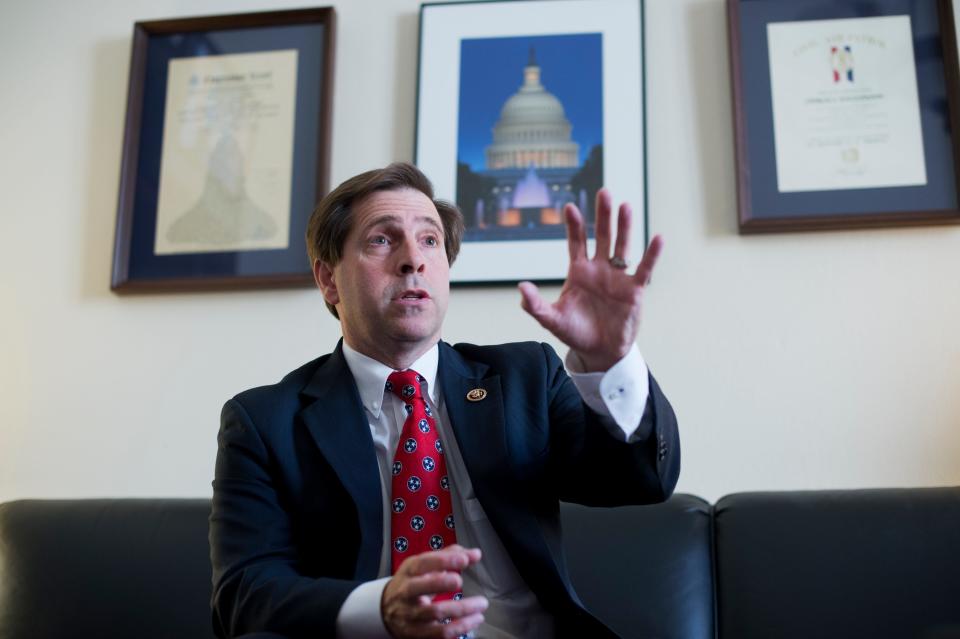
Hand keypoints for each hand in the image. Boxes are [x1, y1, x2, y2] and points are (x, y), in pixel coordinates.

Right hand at [381, 545, 487, 637]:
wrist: (386, 608)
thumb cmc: (412, 582)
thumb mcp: (424, 565)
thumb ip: (450, 556)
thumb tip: (476, 554)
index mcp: (409, 571)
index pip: (422, 564)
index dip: (443, 561)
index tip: (464, 560)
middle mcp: (406, 592)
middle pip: (420, 588)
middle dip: (441, 584)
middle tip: (460, 581)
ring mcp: (409, 614)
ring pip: (433, 614)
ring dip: (460, 610)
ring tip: (480, 606)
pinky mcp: (415, 633)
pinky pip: (438, 634)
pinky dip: (458, 629)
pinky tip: (472, 622)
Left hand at [519, 188, 662, 371]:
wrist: (599, 352)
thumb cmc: (576, 332)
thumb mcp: (552, 319)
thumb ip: (535, 305)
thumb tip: (521, 288)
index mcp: (579, 272)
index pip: (576, 242)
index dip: (574, 225)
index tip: (569, 207)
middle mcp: (599, 269)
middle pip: (602, 236)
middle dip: (602, 215)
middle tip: (604, 192)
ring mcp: (617, 277)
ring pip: (622, 246)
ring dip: (624, 227)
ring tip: (625, 207)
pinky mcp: (633, 290)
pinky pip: (643, 269)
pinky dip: (651, 254)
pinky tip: (657, 238)